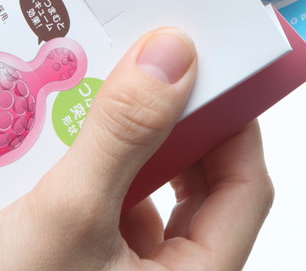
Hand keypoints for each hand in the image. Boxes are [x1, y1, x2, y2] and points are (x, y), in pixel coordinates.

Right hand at [0, 28, 273, 270]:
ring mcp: (123, 270)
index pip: (245, 188)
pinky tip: (60, 138)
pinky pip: (105, 199)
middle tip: (148, 75)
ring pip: (146, 188)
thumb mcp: (68, 216)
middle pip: (196, 185)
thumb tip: (171, 56)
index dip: (236, 124)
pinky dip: (91, 163)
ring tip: (101, 98)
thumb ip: (123, 135)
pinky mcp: (85, 259)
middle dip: (173, 125)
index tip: (209, 71)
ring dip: (126, 141)